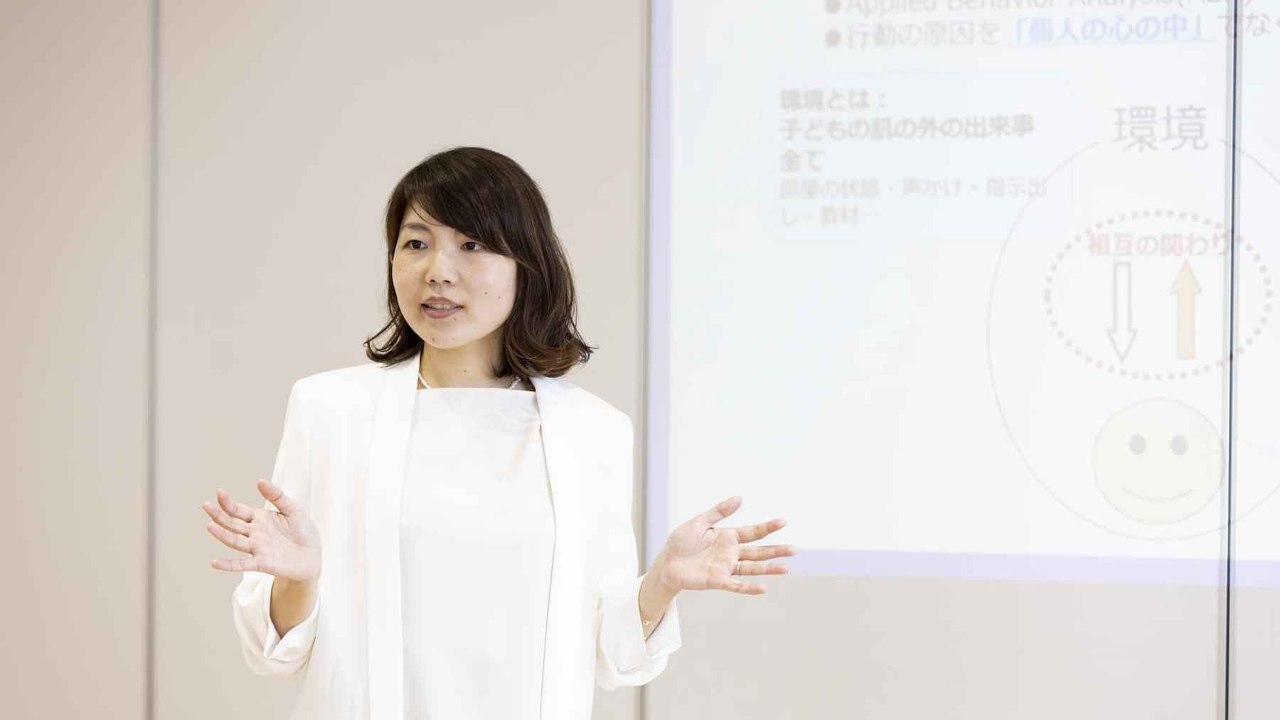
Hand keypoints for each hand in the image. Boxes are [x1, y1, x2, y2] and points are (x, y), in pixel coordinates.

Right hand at [202, 479, 321, 581]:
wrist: (314, 555)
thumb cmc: (303, 531)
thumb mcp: (293, 509)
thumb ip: (277, 496)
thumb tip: (259, 480)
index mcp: (259, 518)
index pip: (238, 510)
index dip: (228, 502)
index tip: (219, 492)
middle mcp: (254, 533)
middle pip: (232, 524)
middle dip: (218, 515)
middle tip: (205, 505)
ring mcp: (256, 548)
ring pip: (235, 541)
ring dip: (221, 535)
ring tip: (209, 526)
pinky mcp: (262, 563)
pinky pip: (242, 564)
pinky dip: (228, 565)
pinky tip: (214, 563)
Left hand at [652, 496, 793, 594]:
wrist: (665, 562)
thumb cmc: (680, 542)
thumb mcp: (699, 522)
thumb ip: (719, 511)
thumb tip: (740, 498)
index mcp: (728, 537)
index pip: (753, 532)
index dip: (768, 527)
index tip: (783, 522)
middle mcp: (731, 553)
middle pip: (758, 551)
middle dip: (776, 550)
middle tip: (794, 550)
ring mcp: (726, 567)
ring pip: (752, 568)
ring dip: (769, 569)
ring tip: (786, 568)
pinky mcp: (717, 580)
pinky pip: (736, 585)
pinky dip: (749, 588)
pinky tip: (764, 588)